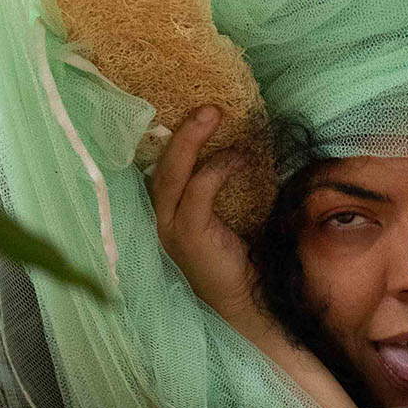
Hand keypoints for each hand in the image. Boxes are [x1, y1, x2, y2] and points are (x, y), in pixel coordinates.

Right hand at [149, 106, 259, 325]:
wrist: (246, 301)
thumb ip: (224, 186)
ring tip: (213, 114)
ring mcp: (170, 227)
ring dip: (192, 140)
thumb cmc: (240, 257)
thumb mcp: (230, 214)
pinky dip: (215, 170)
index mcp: (169, 211)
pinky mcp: (188, 235)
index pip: (163, 167)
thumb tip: (244, 144)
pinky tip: (237, 159)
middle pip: (162, 164)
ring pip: (172, 174)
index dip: (175, 139)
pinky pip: (197, 192)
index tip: (198, 113)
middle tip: (208, 106)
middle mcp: (161, 218)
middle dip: (183, 131)